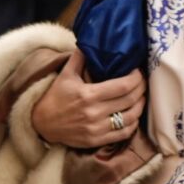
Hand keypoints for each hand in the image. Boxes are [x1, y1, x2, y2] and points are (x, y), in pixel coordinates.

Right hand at [31, 47, 146, 148]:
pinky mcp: (97, 140)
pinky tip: (133, 115)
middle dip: (141, 89)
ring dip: (140, 106)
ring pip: (131, 117)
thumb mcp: (64, 75)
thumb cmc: (54, 97)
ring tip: (140, 97)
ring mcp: (97, 128)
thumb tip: (88, 42)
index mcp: (88, 94)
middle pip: (130, 100)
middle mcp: (95, 112)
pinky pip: (124, 133)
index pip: (123, 86)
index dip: (136, 78)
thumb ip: (79, 58)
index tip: (138, 72)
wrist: (41, 123)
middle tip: (142, 82)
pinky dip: (133, 124)